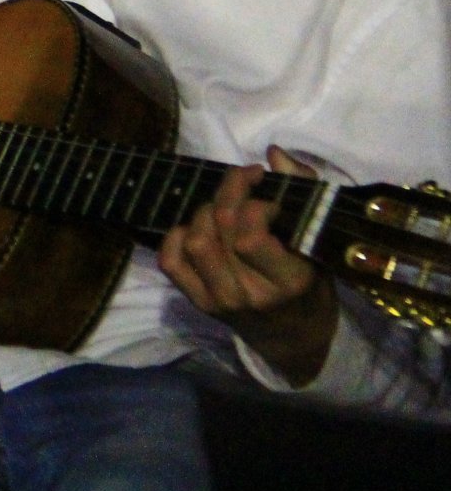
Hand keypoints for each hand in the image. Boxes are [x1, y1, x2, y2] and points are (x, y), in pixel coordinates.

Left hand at [158, 145, 337, 386]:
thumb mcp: (319, 240)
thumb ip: (303, 190)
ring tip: (224, 209)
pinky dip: (177, 236)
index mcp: (289, 280)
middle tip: (244, 186)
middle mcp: (251, 292)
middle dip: (229, 192)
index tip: (271, 199)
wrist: (295, 336)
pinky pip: (170, 260)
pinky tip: (198, 229)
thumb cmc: (311, 280)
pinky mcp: (198, 302)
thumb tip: (273, 154)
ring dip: (205, 212)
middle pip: (220, 227)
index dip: (255, 205)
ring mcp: (220, 299)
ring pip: (195, 239)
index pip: (250, 235)